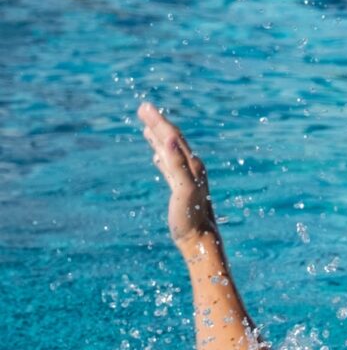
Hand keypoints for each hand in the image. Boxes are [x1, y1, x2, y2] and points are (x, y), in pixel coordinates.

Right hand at [138, 102, 215, 244]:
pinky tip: (156, 158)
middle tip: (142, 109)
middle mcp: (191, 169)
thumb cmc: (192, 218)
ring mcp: (186, 180)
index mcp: (191, 166)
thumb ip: (177, 165)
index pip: (172, 137)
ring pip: (170, 153)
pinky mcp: (181, 191)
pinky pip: (169, 169)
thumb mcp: (184, 190)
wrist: (201, 242)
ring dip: (158, 139)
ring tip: (148, 128)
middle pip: (172, 140)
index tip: (143, 107)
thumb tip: (168, 139)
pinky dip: (162, 159)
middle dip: (158, 124)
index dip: (157, 121)